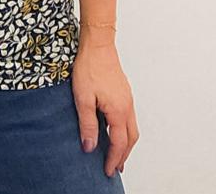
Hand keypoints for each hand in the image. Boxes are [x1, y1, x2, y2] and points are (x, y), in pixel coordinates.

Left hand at [71, 41, 138, 176]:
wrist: (97, 44)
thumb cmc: (90, 67)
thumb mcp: (83, 98)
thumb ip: (88, 124)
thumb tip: (90, 147)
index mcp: (119, 111)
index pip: (118, 143)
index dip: (113, 159)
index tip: (108, 170)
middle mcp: (127, 106)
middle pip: (131, 139)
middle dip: (123, 155)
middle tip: (115, 167)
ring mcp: (127, 98)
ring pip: (132, 128)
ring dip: (125, 143)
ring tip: (116, 153)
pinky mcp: (124, 92)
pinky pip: (129, 117)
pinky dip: (124, 130)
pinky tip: (113, 129)